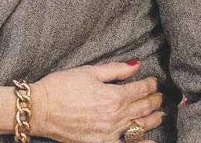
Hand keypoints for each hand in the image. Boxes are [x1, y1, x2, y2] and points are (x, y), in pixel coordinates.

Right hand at [30, 61, 163, 142]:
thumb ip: (115, 69)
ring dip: (152, 119)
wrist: (40, 109)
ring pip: (139, 126)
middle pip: (142, 107)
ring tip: (159, 114)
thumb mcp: (88, 71)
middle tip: (159, 96)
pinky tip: (150, 142)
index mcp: (114, 95)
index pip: (139, 89)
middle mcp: (116, 115)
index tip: (153, 81)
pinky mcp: (101, 142)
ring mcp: (110, 131)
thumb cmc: (61, 87)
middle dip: (153, 100)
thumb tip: (136, 65)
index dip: (149, 84)